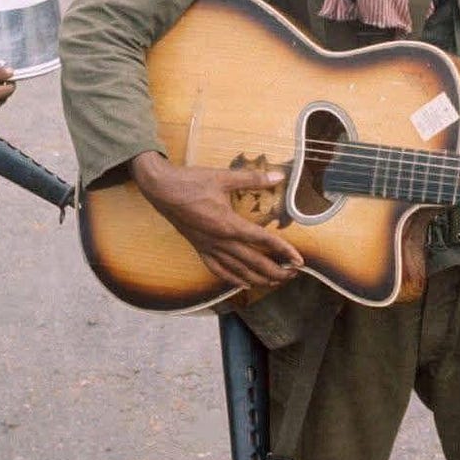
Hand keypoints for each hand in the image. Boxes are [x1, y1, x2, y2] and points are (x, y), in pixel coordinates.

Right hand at [132, 152, 304, 290]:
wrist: (160, 189)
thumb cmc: (191, 181)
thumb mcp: (223, 177)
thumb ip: (252, 178)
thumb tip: (278, 174)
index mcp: (228, 224)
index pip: (262, 240)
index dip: (283, 250)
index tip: (299, 260)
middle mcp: (219, 240)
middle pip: (253, 262)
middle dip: (275, 271)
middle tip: (293, 275)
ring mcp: (208, 247)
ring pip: (237, 270)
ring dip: (257, 279)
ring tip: (274, 283)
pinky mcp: (198, 248)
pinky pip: (217, 269)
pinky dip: (232, 279)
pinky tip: (243, 285)